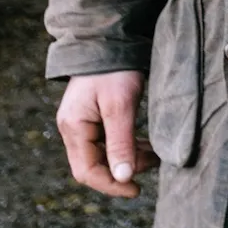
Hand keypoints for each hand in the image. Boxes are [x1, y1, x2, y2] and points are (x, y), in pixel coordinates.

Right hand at [57, 70, 155, 197]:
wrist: (109, 37)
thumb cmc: (114, 70)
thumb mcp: (121, 106)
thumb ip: (121, 143)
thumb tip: (123, 178)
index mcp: (74, 128)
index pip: (87, 171)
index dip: (111, 186)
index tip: (136, 190)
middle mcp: (73, 128)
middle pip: (93, 165)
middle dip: (122, 171)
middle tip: (151, 165)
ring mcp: (81, 122)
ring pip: (103, 154)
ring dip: (128, 158)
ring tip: (155, 156)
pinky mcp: (93, 116)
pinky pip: (107, 141)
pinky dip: (126, 146)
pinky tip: (146, 146)